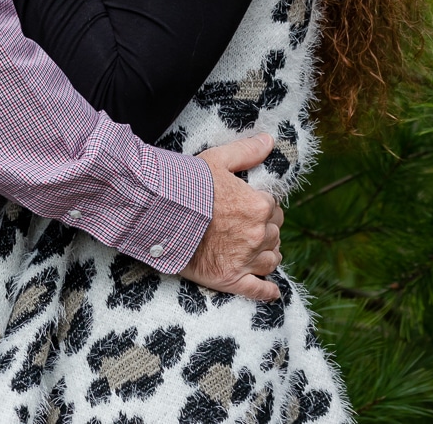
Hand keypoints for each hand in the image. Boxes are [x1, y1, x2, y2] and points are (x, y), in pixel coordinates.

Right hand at [178, 133, 284, 302]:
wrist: (158, 213)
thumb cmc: (185, 184)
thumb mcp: (216, 159)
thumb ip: (246, 151)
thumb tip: (269, 141)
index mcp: (259, 206)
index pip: (274, 208)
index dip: (262, 206)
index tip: (249, 206)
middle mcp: (257, 234)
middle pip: (274, 234)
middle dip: (264, 230)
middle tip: (247, 227)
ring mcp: (246, 259)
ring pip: (271, 260)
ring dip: (266, 254)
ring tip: (256, 252)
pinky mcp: (231, 279)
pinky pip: (258, 290)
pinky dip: (267, 291)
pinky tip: (272, 291)